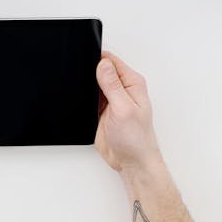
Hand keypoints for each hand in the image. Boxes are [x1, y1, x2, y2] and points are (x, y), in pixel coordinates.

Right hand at [95, 51, 163, 178]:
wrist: (132, 162)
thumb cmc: (136, 139)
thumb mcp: (123, 109)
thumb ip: (112, 85)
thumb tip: (102, 64)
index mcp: (132, 83)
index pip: (111, 60)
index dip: (98, 60)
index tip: (88, 65)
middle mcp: (123, 89)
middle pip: (101, 69)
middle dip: (90, 74)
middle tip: (89, 87)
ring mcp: (113, 99)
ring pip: (93, 83)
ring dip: (88, 88)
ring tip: (91, 100)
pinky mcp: (103, 109)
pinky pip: (90, 97)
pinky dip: (86, 99)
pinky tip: (88, 106)